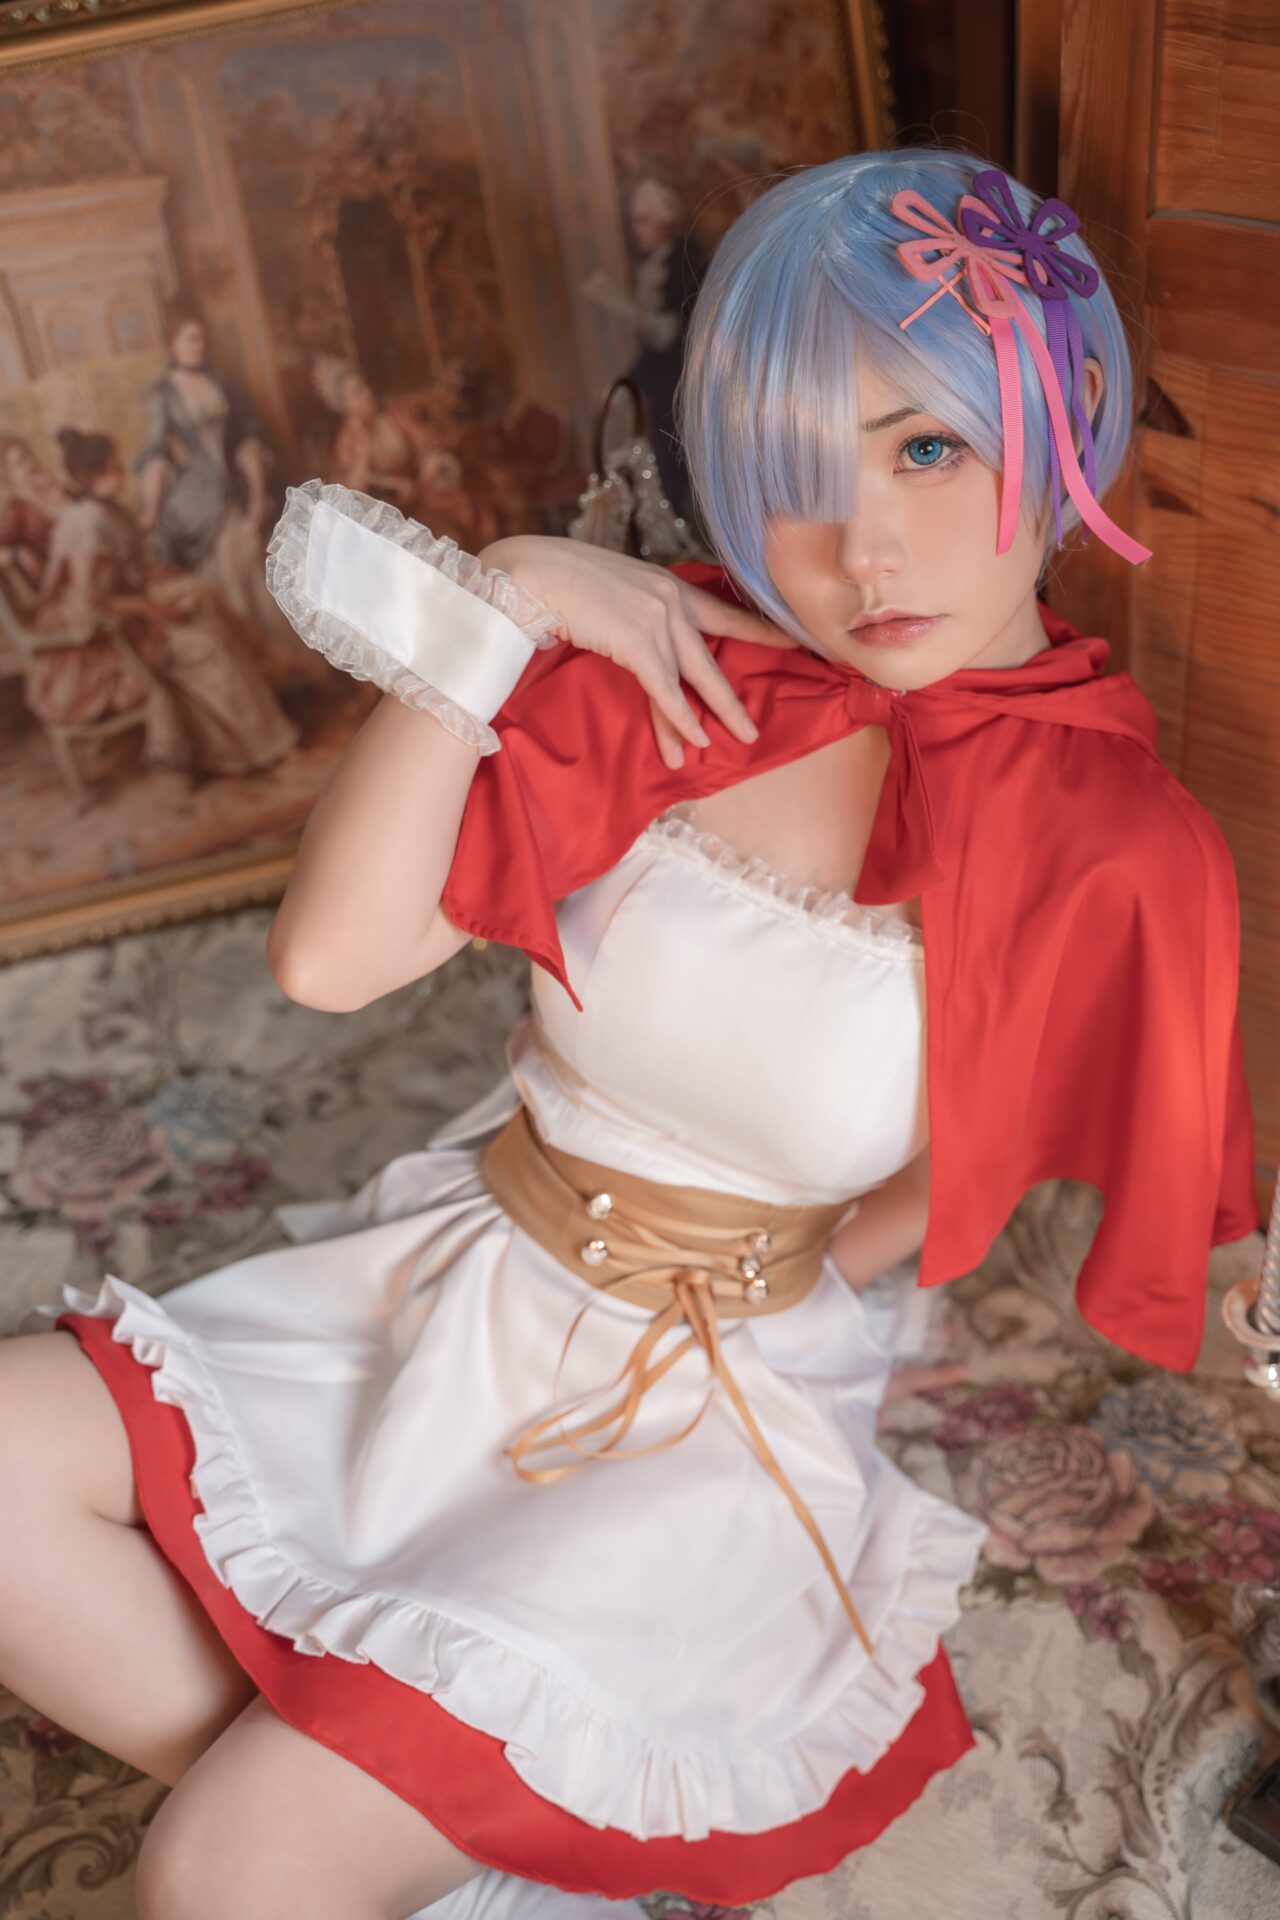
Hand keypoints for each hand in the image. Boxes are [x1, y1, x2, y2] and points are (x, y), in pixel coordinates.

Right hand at [482, 535, 797, 768]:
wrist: (532, 572)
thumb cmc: (560, 579)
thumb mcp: (613, 589)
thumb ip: (636, 610)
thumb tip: (637, 634)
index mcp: (668, 585)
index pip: (725, 610)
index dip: (760, 628)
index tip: (793, 639)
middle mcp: (671, 599)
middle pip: (716, 653)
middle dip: (738, 690)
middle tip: (760, 719)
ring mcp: (657, 620)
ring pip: (695, 678)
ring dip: (716, 714)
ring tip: (738, 740)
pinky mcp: (638, 643)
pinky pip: (665, 690)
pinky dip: (680, 717)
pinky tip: (695, 739)